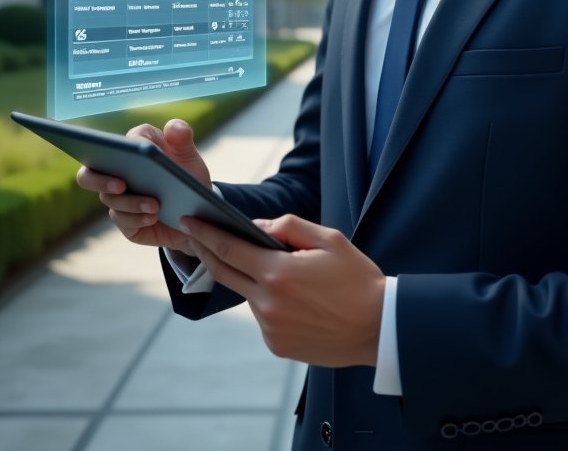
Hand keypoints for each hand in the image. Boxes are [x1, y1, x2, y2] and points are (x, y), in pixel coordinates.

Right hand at [75, 119, 210, 252]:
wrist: (195, 210)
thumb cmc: (187, 176)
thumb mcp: (189, 156)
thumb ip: (183, 138)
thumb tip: (172, 127)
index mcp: (132, 147)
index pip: (117, 143)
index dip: (120, 147)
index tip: (133, 151)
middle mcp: (118, 171)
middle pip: (90, 173)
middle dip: (100, 180)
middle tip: (121, 185)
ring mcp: (117, 196)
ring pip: (109, 200)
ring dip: (132, 203)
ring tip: (155, 205)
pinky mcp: (123, 218)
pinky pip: (121, 219)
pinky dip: (137, 218)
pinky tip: (152, 217)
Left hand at [182, 214, 384, 367]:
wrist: (378, 328)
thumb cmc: (357, 279)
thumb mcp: (329, 239)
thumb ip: (289, 227)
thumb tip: (258, 226)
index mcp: (279, 273)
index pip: (229, 249)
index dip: (205, 234)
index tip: (188, 221)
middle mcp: (268, 303)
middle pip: (224, 273)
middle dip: (205, 252)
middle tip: (194, 236)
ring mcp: (270, 328)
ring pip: (250, 295)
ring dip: (257, 280)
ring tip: (291, 277)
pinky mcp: (277, 346)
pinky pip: (265, 316)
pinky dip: (272, 303)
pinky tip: (300, 301)